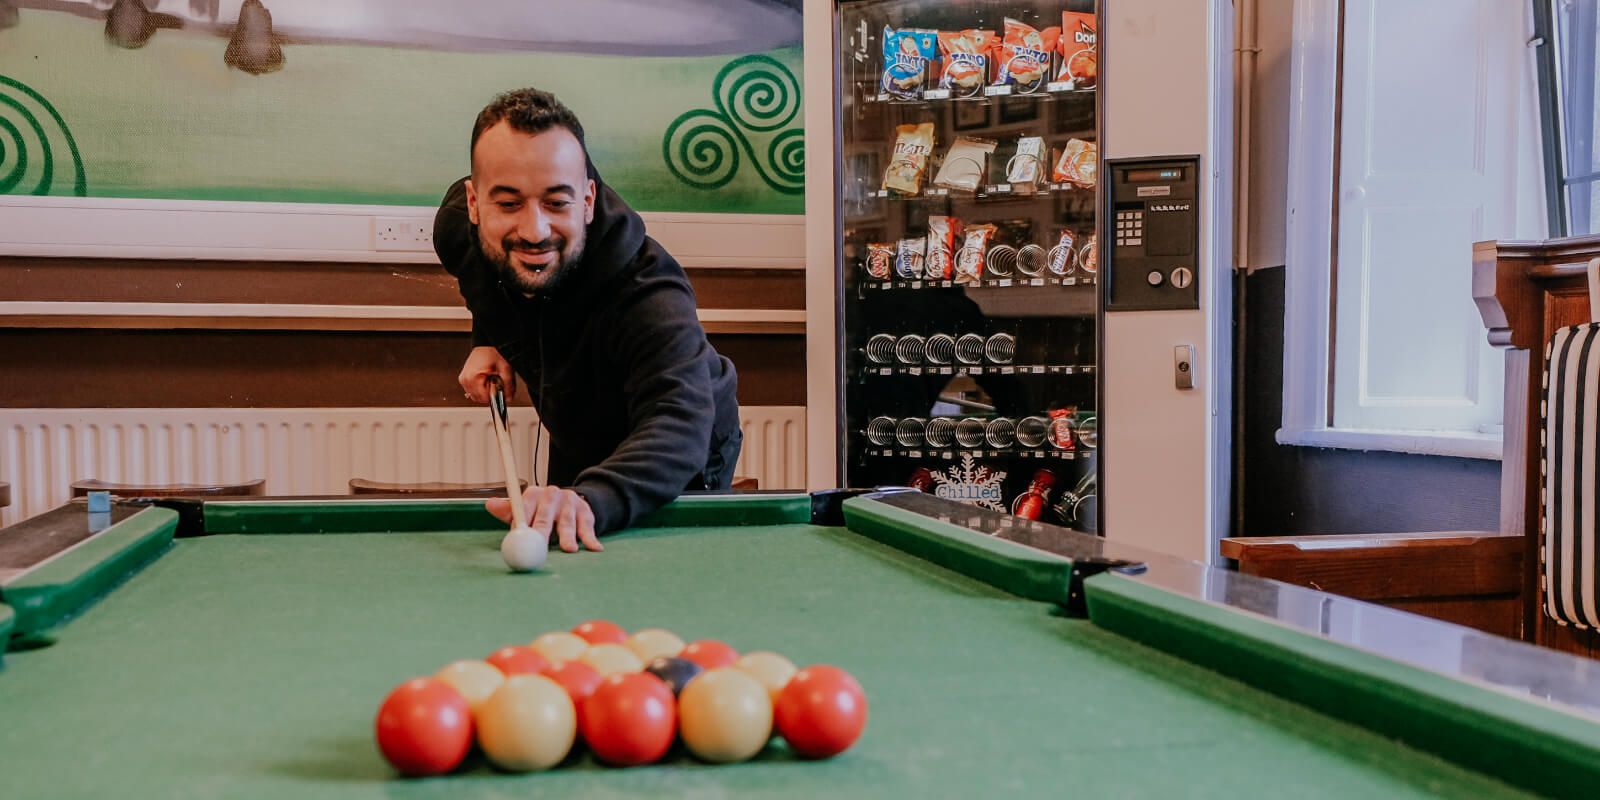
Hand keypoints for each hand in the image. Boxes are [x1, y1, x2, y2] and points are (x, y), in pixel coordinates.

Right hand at [459, 346, 515, 403]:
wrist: (486, 344)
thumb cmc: (494, 353)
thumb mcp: (505, 370)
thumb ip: (508, 386)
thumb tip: (508, 399)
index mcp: (474, 378)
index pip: (485, 398)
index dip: (495, 394)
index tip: (499, 386)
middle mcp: (466, 380)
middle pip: (480, 399)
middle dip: (490, 394)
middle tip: (495, 381)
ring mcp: (463, 379)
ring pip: (476, 396)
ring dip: (484, 392)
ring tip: (490, 379)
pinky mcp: (463, 378)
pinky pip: (472, 391)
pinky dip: (480, 389)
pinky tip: (485, 380)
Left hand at [487, 485, 602, 553]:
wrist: (567, 502)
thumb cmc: (539, 512)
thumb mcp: (523, 511)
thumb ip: (508, 511)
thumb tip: (489, 505)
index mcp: (533, 493)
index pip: (525, 507)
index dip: (522, 522)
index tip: (520, 535)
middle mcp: (552, 494)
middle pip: (545, 515)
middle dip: (543, 531)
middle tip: (540, 545)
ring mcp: (570, 501)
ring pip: (567, 522)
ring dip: (569, 536)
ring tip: (570, 550)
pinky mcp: (585, 510)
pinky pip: (587, 526)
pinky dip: (590, 538)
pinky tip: (595, 548)